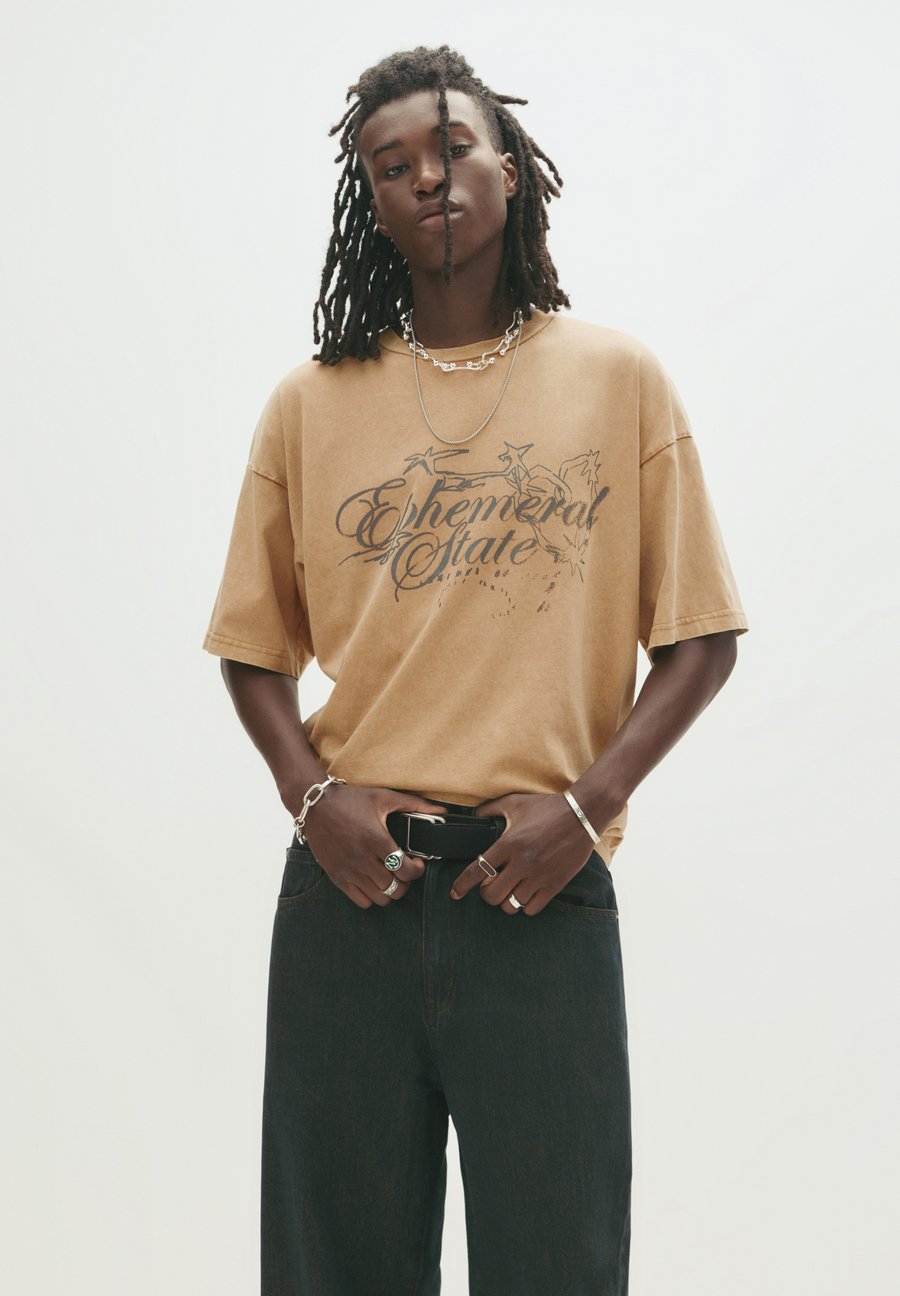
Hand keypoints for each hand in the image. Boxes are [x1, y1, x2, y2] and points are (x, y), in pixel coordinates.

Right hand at [299, 783, 447, 908]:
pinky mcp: (337, 877)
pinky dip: (371, 896)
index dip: (417, 870)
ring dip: (390, 890)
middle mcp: (362, 859)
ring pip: (381, 898)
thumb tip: (443, 810)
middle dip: (406, 881)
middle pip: (395, 888)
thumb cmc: (351, 800)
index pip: (406, 871)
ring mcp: (349, 870)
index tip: (416, 862)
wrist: (315, 805)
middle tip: (404, 869)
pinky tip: (373, 880)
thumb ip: (415, 805)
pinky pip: (361, 901)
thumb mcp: (384, 797)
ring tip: (390, 876)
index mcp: (376, 840)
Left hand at [449, 792, 598, 915]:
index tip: (455, 893)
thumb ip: (489, 809)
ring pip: (511, 905)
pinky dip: (525, 906)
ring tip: (509, 890)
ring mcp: (540, 876)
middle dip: (487, 894)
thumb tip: (472, 816)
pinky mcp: (555, 884)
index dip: (462, 886)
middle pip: (492, 895)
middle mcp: (522, 863)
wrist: (582, 814)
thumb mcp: (514, 803)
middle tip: (491, 885)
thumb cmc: (547, 808)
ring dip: (506, 901)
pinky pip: (533, 908)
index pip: (478, 870)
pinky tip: (525, 895)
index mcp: (509, 843)